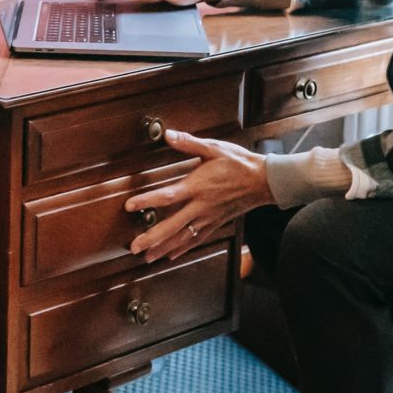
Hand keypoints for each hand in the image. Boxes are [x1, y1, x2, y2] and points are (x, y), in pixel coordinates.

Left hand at [126, 131, 271, 262]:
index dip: (147, 201)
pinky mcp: (215, 223)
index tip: (129, 206)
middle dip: (152, 237)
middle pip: (172, 225)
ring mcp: (208, 218)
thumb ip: (189, 143)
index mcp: (198, 187)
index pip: (168, 196)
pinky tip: (171, 255)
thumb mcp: (214, 148)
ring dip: (164, 248)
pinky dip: (182, 248)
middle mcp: (201, 206)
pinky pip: (197, 239)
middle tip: (134, 247)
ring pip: (183, 237)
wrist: (263, 181)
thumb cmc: (239, 163)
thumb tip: (167, 134)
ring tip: (147, 257)